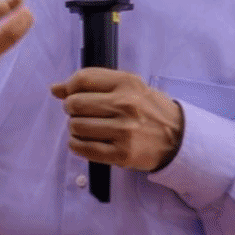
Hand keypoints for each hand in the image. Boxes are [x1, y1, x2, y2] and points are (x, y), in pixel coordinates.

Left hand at [50, 68, 184, 171]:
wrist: (179, 138)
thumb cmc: (150, 109)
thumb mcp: (129, 87)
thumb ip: (94, 84)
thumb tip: (55, 89)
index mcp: (127, 83)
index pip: (83, 79)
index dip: (69, 86)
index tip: (68, 93)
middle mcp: (125, 105)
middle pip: (76, 103)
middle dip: (71, 109)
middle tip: (79, 113)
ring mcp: (124, 131)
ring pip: (77, 127)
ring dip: (75, 128)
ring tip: (86, 128)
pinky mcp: (122, 155)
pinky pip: (84, 149)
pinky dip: (77, 145)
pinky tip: (84, 142)